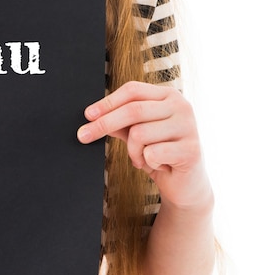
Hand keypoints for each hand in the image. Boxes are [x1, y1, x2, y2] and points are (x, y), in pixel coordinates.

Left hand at [77, 81, 210, 209]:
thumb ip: (119, 123)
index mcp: (168, 96)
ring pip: (139, 134)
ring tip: (142, 158)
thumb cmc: (159, 154)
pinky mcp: (191, 149)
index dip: (107, 102)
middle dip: (104, 124)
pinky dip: (146, 163)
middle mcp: (182, 106)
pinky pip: (152, 153)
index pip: (133, 90)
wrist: (185, 183)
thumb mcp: (136, 135)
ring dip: (132, 152)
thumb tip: (92, 116)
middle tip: (83, 136)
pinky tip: (158, 165)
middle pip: (133, 110)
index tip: (87, 115)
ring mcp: (189, 127)